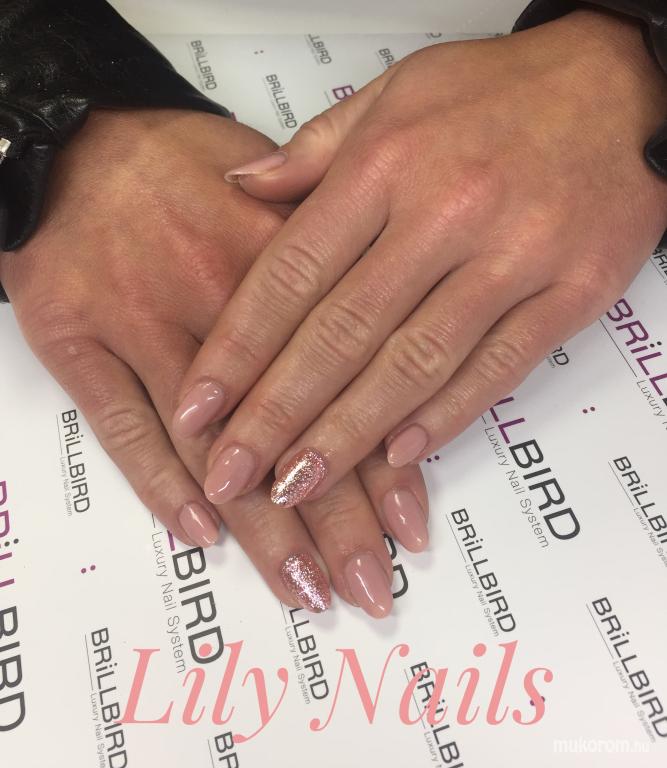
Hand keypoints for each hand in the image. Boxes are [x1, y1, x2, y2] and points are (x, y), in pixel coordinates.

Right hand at [0, 109, 427, 617]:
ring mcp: (142, 324)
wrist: (74, 140)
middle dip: (334, 520)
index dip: (379, 460)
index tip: (410, 525)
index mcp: (276, 262)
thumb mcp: (274, 185)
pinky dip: (156, 481)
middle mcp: (215, 301)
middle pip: (286, 429)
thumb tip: (396, 313)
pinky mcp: (77, 340)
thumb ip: (334, 255)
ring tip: (304, 587)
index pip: (343, 381)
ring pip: (210, 444)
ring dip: (260, 524)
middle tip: (369, 586)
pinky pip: (120, 421)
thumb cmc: (180, 162)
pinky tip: (199, 533)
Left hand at [176, 9, 666, 507]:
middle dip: (275, 415)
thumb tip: (238, 186)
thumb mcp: (391, 97)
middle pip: (340, 334)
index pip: (290, 274)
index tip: (198, 407)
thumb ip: (311, 152)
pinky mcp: (571, 293)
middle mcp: (443, 214)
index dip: (237, 350)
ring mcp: (512, 258)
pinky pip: (498, 367)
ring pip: (413, 364)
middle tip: (231, 473)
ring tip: (296, 486)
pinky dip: (447, 415)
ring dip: (349, 435)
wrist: (618, 85)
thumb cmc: (498, 92)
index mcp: (385, 166)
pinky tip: (399, 456)